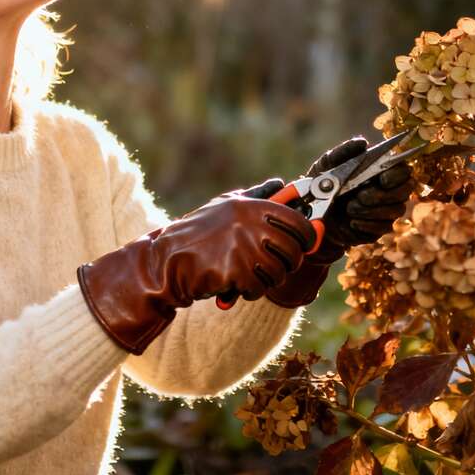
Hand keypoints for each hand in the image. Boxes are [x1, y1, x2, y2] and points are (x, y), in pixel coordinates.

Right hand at [78, 181, 316, 353]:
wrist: (166, 262)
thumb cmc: (197, 233)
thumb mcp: (224, 206)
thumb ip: (255, 196)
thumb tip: (281, 183)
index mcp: (250, 206)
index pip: (298, 221)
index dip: (308, 235)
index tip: (306, 243)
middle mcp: (249, 224)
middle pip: (294, 250)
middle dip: (289, 262)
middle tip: (276, 264)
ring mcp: (242, 248)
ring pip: (279, 272)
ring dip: (268, 279)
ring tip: (250, 275)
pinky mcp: (234, 272)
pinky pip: (260, 287)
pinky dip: (251, 291)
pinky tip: (236, 286)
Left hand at [260, 138, 415, 307]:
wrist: (312, 214)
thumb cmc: (323, 184)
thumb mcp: (328, 164)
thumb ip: (344, 151)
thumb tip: (362, 142)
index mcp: (380, 171)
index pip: (403, 170)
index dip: (397, 174)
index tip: (382, 178)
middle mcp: (388, 190)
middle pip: (404, 191)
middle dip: (383, 194)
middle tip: (361, 196)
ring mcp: (385, 211)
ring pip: (395, 210)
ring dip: (371, 210)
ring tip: (350, 208)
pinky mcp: (378, 229)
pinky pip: (382, 228)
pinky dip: (366, 224)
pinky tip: (351, 222)